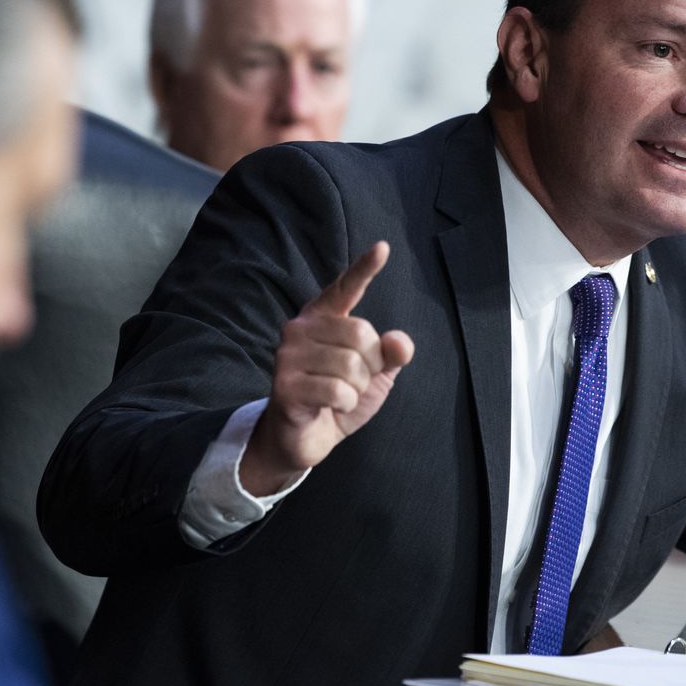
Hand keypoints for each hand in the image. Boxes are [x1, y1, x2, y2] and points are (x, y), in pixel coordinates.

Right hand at [241, 241, 413, 495]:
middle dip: (369, 366)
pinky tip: (329, 408)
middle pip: (362, 335)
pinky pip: (338, 391)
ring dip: (356, 389)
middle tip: (351, 382)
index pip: (345, 288)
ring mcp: (288, 355)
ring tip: (338, 395)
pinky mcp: (284, 385)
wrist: (303, 438)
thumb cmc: (337, 398)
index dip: (365, 268)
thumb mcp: (373, 376)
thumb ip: (390, 355)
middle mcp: (300, 328)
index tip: (383, 247)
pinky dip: (345, 404)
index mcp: (322, 317)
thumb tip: (401, 344)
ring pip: (351, 366)